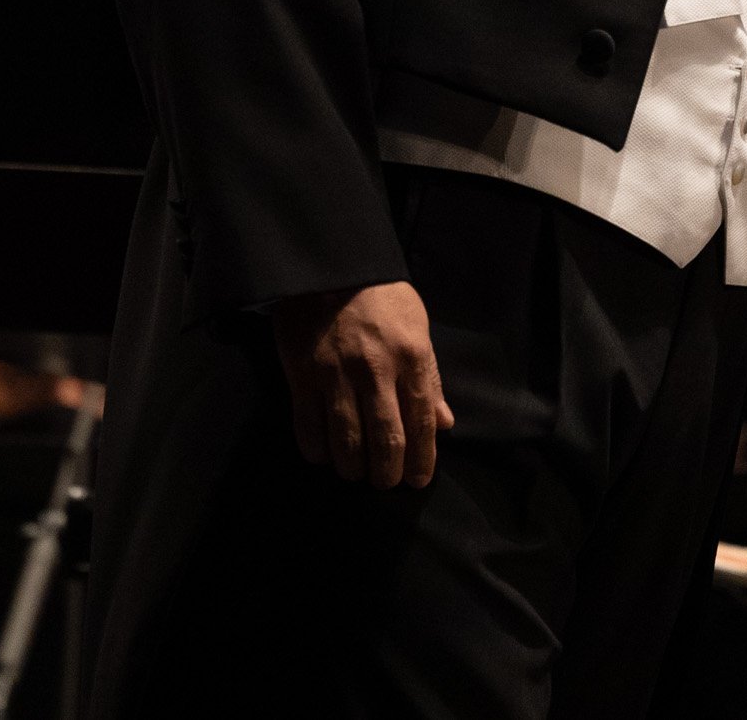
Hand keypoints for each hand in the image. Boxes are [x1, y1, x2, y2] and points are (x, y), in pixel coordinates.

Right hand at [273, 280, 454, 488]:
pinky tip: (324, 456)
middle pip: (387, 440)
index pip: (422, 421)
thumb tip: (443, 424)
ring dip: (353, 468)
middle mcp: (377, 370)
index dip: (423, 459)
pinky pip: (308, 427)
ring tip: (355, 473)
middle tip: (385, 482)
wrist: (330, 265)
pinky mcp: (303, 375)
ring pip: (347, 442)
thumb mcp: (417, 327)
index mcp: (411, 356)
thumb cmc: (381, 296)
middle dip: (388, 473)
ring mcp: (337, 374)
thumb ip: (430, 378)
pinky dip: (317, 451)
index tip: (418, 480)